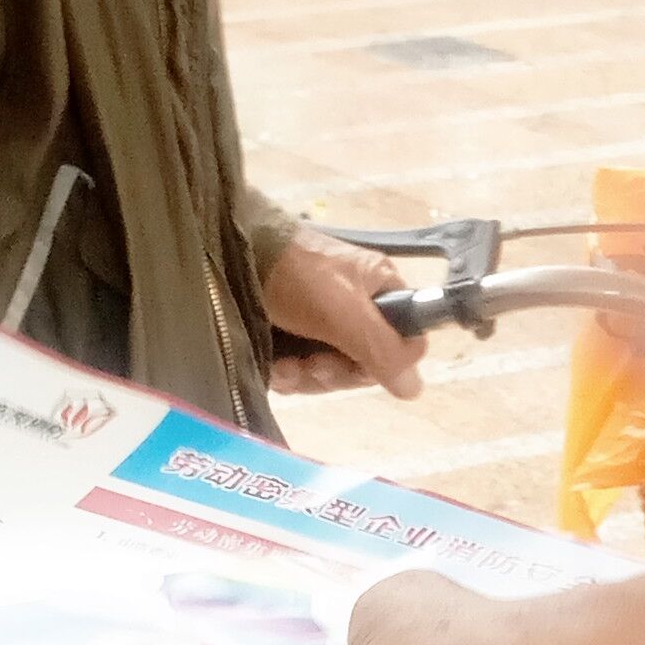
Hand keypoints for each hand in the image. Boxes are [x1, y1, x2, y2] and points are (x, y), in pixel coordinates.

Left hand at [264, 232, 425, 399]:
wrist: (230, 256)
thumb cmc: (294, 276)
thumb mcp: (342, 311)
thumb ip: (381, 348)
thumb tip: (415, 389)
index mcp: (381, 291)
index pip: (405, 343)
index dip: (382, 363)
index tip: (353, 364)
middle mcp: (358, 307)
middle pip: (364, 365)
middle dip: (333, 372)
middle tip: (309, 364)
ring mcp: (324, 322)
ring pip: (331, 371)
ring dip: (305, 377)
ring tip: (283, 367)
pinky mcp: (293, 334)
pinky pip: (302, 368)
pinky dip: (287, 374)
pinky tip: (273, 367)